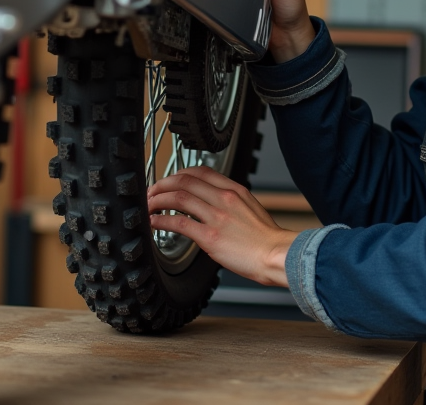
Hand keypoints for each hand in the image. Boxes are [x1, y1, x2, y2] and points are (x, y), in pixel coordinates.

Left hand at [147, 167, 296, 287]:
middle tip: (151, 192)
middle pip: (184, 180)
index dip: (179, 174)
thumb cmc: (266, 239)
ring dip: (157, 200)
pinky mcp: (210, 236)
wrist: (277, 255)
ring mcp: (216, 216)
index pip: (200, 171)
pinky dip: (161, 220)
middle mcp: (224, 198)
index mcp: (234, 190)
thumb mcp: (251, 208)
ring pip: (178, 197)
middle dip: (162, 184)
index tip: (169, 181)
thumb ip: (231, 203)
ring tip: (148, 206)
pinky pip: (178, 222)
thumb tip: (213, 205)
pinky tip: (153, 222)